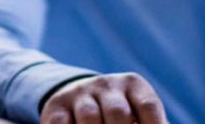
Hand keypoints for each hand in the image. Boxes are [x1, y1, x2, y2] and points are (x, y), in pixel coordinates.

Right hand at [40, 73, 166, 123]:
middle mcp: (107, 84)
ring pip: (90, 117)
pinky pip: (61, 123)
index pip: (148, 107)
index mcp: (134, 85)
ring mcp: (80, 92)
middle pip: (119, 113)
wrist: (78, 97)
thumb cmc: (120, 117)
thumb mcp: (138, 116)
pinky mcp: (56, 105)